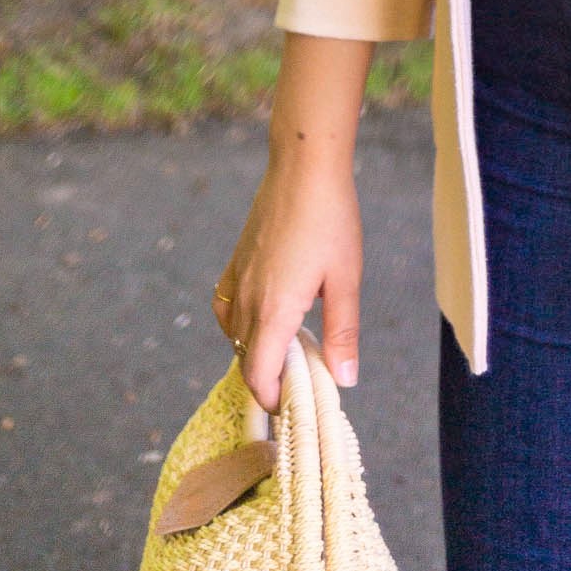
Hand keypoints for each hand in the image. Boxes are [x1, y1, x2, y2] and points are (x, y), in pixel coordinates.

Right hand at [212, 150, 361, 413]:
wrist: (304, 165)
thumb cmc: (330, 218)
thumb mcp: (346, 279)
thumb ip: (343, 332)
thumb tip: (345, 380)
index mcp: (274, 310)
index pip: (258, 375)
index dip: (272, 398)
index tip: (293, 405)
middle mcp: (247, 300)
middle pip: (245, 359)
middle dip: (267, 380)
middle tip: (300, 383)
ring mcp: (237, 279)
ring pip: (233, 335)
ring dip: (254, 352)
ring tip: (288, 351)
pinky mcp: (235, 261)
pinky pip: (224, 307)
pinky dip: (237, 324)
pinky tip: (262, 318)